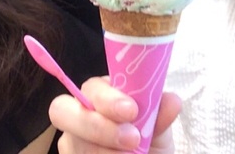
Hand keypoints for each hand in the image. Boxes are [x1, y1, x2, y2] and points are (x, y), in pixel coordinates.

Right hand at [49, 76, 181, 153]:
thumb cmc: (148, 144)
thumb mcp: (158, 130)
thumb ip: (160, 114)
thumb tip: (172, 100)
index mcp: (100, 95)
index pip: (91, 87)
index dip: (107, 98)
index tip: (132, 111)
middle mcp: (78, 114)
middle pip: (62, 110)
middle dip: (96, 125)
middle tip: (131, 139)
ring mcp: (70, 140)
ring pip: (70, 142)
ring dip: (103, 151)